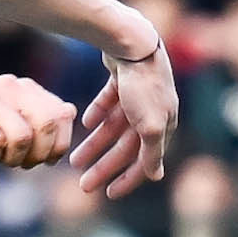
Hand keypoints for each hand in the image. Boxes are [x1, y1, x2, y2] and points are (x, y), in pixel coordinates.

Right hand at [0, 75, 74, 168]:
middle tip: (23, 165)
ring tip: (3, 160)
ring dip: (16, 158)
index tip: (44, 160)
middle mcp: (11, 87)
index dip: (59, 144)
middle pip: (47, 124)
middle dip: (41, 154)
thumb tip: (69, 112)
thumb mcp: (8, 112)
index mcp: (25, 88)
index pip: (62, 115)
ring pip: (22, 136)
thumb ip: (37, 112)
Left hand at [72, 47, 176, 199]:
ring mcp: (138, 95)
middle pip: (125, 147)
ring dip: (94, 144)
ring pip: (113, 128)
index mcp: (163, 124)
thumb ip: (152, 152)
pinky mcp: (123, 79)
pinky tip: (85, 122)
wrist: (132, 43)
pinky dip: (97, 113)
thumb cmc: (143, 86)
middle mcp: (154, 111)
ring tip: (74, 159)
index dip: (127, 179)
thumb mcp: (150, 125)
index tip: (108, 194)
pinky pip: (108, 103)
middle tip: (83, 184)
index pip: (145, 160)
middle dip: (104, 167)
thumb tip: (156, 177)